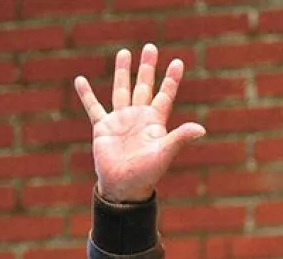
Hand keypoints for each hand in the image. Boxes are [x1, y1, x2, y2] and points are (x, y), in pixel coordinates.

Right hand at [75, 44, 205, 202]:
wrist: (124, 187)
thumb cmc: (147, 173)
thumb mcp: (164, 153)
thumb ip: (180, 137)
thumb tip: (201, 129)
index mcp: (155, 122)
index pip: (165, 95)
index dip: (171, 79)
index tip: (178, 62)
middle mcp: (138, 117)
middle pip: (144, 86)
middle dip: (147, 67)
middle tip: (150, 47)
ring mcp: (121, 120)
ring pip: (122, 90)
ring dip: (123, 72)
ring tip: (124, 52)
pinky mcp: (103, 128)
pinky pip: (94, 107)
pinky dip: (87, 95)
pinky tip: (80, 80)